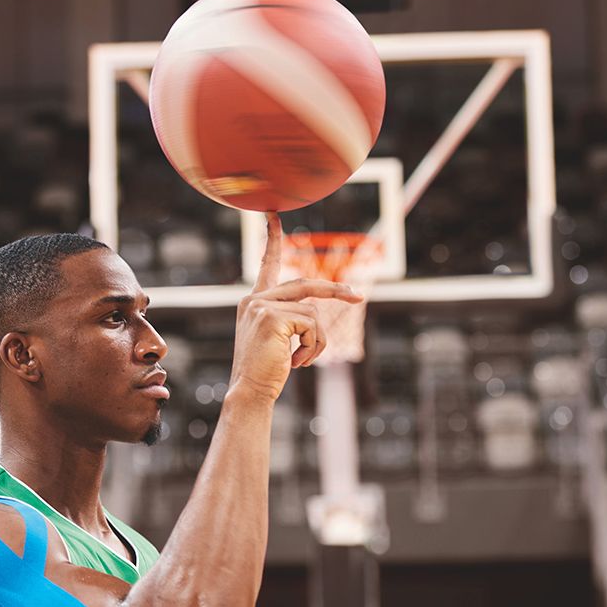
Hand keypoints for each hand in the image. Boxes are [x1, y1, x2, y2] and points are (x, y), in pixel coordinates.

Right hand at [228, 212, 362, 401]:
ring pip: (313, 312)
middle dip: (335, 290)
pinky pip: (312, 325)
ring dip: (316, 341)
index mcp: (253, 302)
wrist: (249, 391)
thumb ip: (289, 317)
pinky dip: (313, 346)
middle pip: (305, 285)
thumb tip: (315, 311)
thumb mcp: (276, 338)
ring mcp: (262, 307)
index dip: (272, 240)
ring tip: (300, 361)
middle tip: (357, 295)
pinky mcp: (272, 318)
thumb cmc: (265, 371)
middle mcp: (254, 299)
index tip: (273, 215)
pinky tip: (296, 362)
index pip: (266, 265)